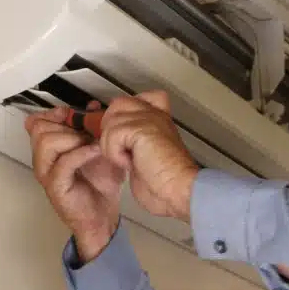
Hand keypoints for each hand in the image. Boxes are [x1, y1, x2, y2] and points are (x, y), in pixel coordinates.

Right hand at [25, 102, 125, 262]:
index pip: (36, 122)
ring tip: (90, 143)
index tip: (72, 115)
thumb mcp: (99, 148)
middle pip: (39, 128)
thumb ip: (94, 127)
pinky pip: (63, 162)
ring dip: (71, 137)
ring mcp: (47, 174)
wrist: (104, 216)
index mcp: (50, 150)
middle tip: (85, 132)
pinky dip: (81, 153)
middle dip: (65, 125)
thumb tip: (92, 106)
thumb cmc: (100, 185)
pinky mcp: (56, 187)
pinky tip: (96, 151)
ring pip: (46, 142)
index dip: (53, 114)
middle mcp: (44, 161)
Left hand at [99, 91, 199, 220]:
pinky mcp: (141, 129)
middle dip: (110, 129)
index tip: (124, 140)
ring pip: (111, 122)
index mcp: (158, 120)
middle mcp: (155, 114)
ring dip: (111, 147)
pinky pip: (112, 136)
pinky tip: (131, 164)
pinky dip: (116, 155)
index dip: (122, 114)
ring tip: (128, 161)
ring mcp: (149, 119)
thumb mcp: (147, 157)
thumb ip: (134, 142)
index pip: (136, 99)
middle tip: (120, 151)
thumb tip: (113, 141)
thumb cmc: (166, 183)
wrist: (178, 190)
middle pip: (118, 105)